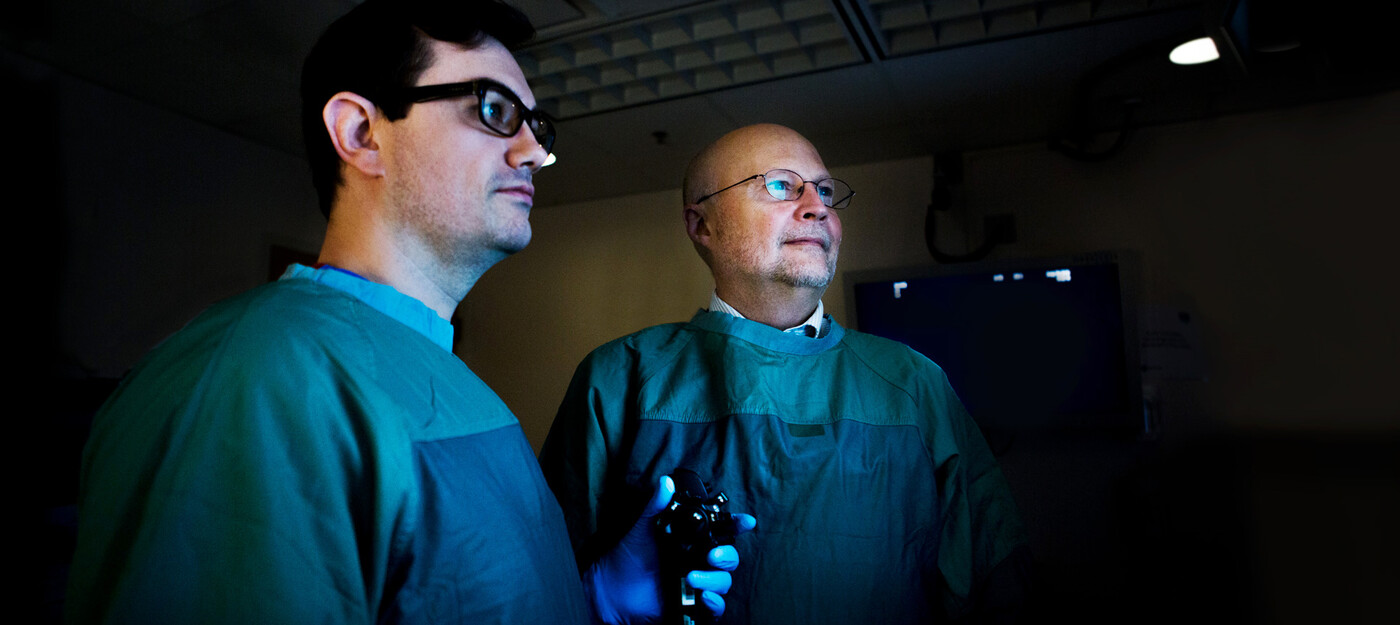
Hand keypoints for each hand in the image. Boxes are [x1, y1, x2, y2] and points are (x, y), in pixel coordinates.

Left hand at [584, 475, 756, 624]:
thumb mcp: (642, 529)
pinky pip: (715, 608)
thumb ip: (656, 506)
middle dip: (727, 555)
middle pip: (729, 557)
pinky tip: (704, 598)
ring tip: (690, 577)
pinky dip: (715, 604)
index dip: (737, 525)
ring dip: (714, 580)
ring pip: (723, 582)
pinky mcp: (693, 605)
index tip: (745, 521)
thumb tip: (665, 482)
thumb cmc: (628, 558)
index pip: (722, 530)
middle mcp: (698, 561)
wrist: (613, 591)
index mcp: (691, 540)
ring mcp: (698, 583)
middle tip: (712, 555)